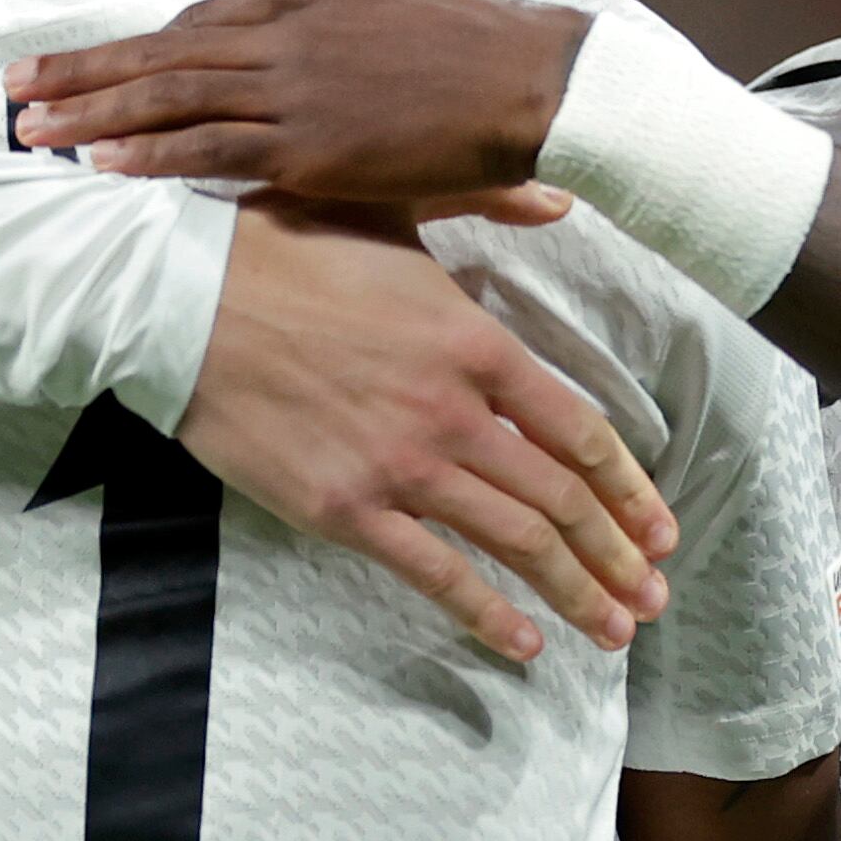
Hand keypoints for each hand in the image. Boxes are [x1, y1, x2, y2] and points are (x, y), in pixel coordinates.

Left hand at [7, 0, 590, 207]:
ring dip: (92, 112)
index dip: (143, 47)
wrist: (537, 80)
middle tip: (15, 84)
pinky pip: (209, 147)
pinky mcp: (309, 144)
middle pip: (162, 48)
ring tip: (32, 130)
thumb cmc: (489, 47)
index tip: (98, 65)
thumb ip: (344, 18)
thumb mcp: (401, 2)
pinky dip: (150, 153)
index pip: (204, 20)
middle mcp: (285, 28)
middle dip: (83, 68)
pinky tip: (103, 162)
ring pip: (168, 95)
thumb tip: (320, 41)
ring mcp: (292, 86)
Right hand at [175, 199, 673, 661]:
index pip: (578, 430)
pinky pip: (433, 573)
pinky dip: (486, 614)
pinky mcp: (344, 508)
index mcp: (475, 343)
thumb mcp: (398, 204)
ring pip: (514, 541)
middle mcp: (453, 411)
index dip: (629, 487)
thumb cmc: (286, 247)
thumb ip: (491, 204)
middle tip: (653, 593)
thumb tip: (563, 196)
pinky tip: (524, 644)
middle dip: (617, 554)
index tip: (661, 525)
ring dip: (575, 591)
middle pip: (561, 497)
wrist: (180, 298)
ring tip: (614, 629)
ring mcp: (400, 465)